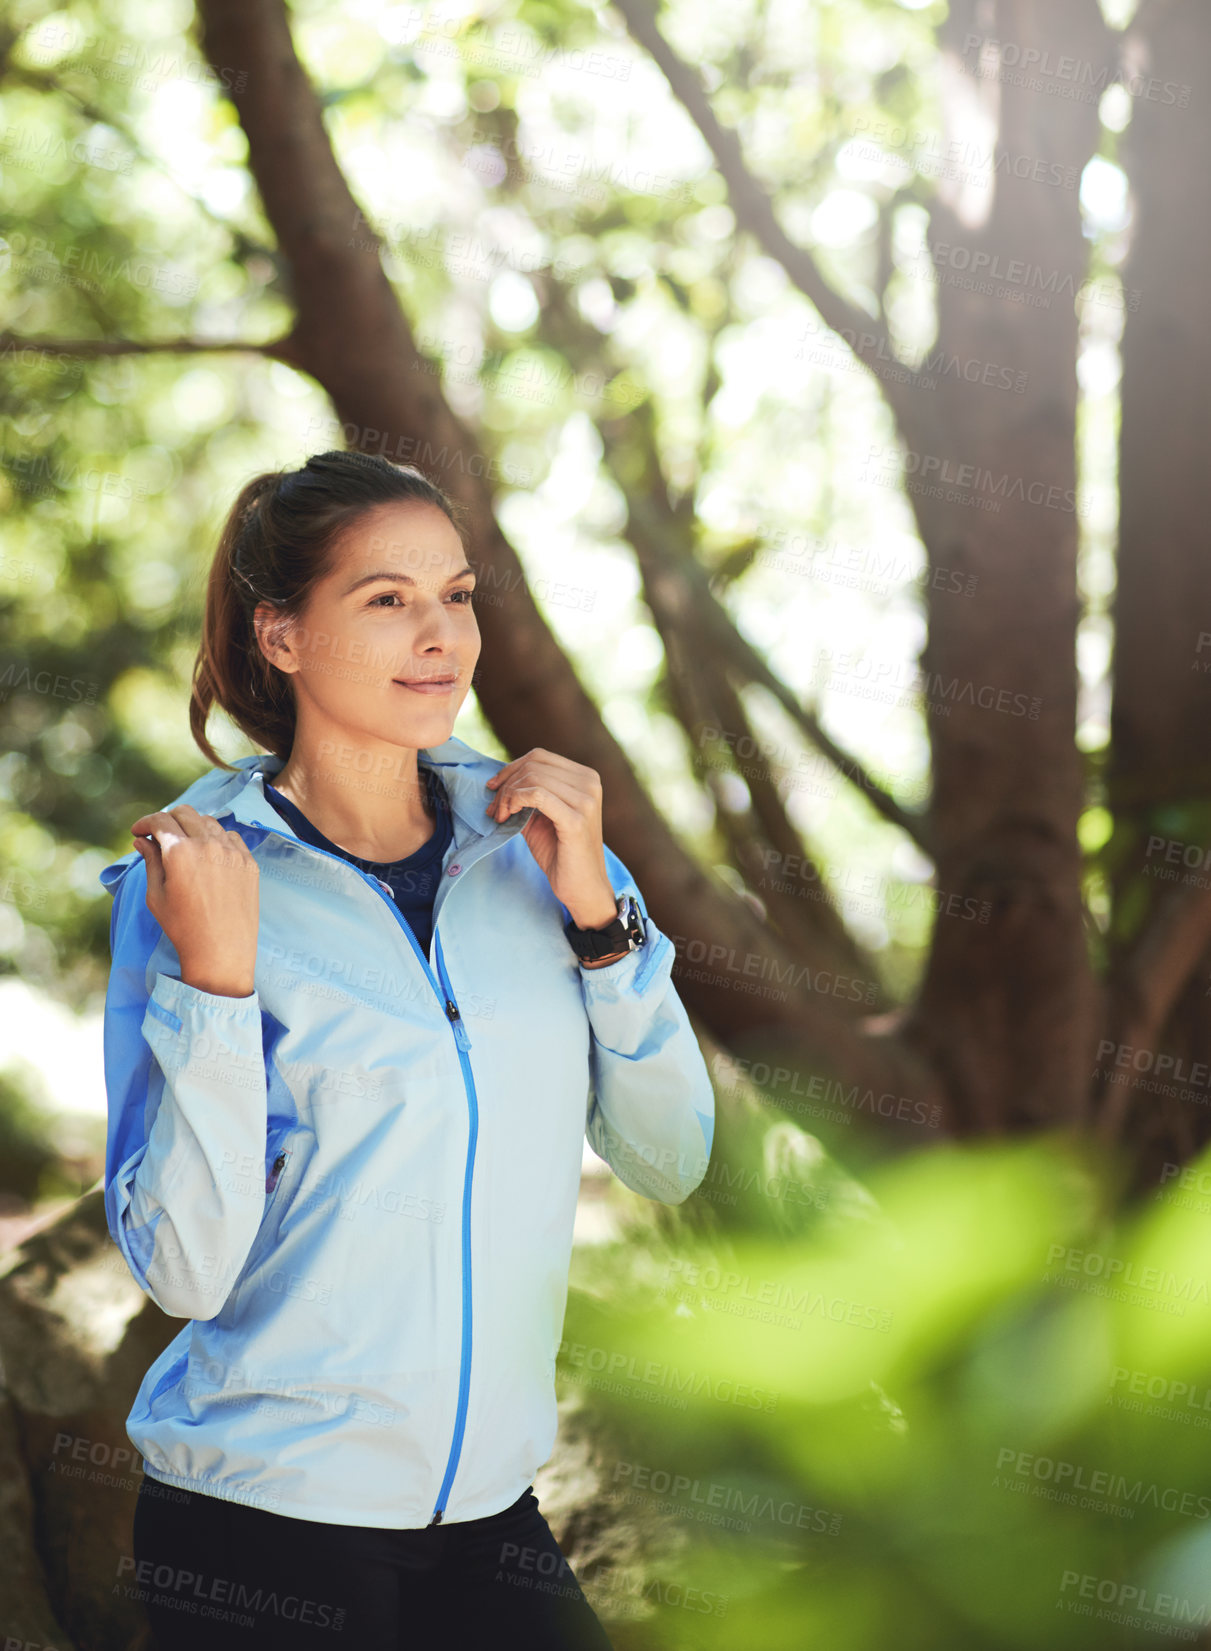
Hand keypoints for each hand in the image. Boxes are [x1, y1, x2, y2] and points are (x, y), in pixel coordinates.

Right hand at [130, 805, 259, 996]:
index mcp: (181, 852)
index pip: (160, 820)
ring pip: (209, 822)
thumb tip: (142, 840)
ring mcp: (233, 852)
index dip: (145, 822)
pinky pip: (230, 837)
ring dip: (192, 827)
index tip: (138, 831)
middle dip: (167, 820)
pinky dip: (215, 839)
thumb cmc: (182, 927)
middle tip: (159, 835)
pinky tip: (208, 855)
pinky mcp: (249, 862)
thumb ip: (151, 861)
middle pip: (185, 813)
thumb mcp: (156, 895)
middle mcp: (209, 844)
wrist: (222, 952)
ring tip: (184, 846)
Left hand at [485, 749, 616, 928]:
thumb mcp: (540, 817)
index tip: (493, 789)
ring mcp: (586, 800)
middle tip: (494, 809)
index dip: (511, 769)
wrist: (582, 887)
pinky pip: (537, 795)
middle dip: (506, 784)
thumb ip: (526, 796)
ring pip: (533, 778)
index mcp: (585, 777)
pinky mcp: (576, 819)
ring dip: (507, 795)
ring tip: (500, 816)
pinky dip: (515, 801)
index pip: (539, 757)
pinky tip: (507, 817)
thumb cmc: (561, 854)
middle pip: (534, 765)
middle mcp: (589, 783)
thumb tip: (498, 782)